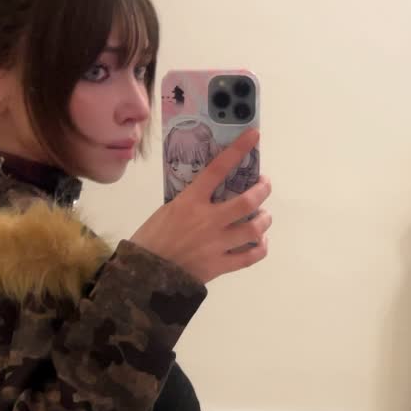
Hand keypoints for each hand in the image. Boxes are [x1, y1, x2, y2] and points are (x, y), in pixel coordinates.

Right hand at [130, 130, 271, 283]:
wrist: (145, 275)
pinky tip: (260, 242)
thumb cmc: (151, 240)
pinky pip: (250, 257)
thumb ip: (190, 202)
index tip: (254, 136)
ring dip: (264, 220)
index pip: (217, 169)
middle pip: (248, 201)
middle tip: (264, 184)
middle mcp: (208, 220)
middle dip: (263, 189)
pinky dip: (261, 247)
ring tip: (264, 217)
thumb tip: (211, 195)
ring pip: (254, 229)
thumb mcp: (167, 211)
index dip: (238, 150)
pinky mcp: (220, 265)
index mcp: (190, 202)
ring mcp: (216, 244)